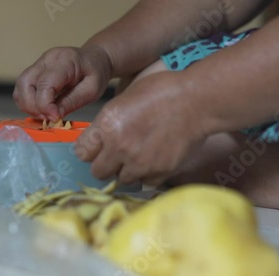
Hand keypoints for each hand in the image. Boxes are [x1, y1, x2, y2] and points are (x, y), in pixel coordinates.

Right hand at [13, 46, 111, 120]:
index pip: (44, 83)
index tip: (55, 118)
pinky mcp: (35, 70)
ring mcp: (39, 63)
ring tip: (45, 115)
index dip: (45, 105)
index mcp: (64, 60)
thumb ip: (73, 102)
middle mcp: (47, 59)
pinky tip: (41, 109)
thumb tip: (54, 116)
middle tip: (49, 118)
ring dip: (28, 105)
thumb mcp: (92, 90)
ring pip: (20, 86)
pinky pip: (23, 87)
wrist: (95, 58)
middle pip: (26, 83)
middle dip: (33, 106)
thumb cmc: (96, 73)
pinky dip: (27, 101)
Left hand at [75, 72, 207, 185]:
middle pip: (98, 171)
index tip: (95, 148)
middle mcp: (119, 147)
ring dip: (127, 169)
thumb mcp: (124, 98)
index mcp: (107, 125)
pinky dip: (148, 173)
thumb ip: (106, 122)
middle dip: (105, 163)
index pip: (82, 152)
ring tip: (139, 155)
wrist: (196, 100)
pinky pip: (145, 181)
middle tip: (117, 153)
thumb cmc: (161, 91)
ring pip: (121, 178)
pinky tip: (154, 159)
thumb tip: (98, 138)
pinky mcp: (159, 172)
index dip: (89, 149)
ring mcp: (139, 163)